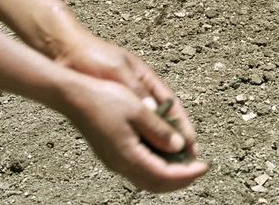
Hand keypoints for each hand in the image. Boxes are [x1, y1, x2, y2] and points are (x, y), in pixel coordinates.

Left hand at [54, 31, 197, 150]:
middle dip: (176, 141)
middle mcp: (141, 93)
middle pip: (165, 121)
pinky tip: (141, 156)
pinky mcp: (113, 109)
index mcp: (147, 80)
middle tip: (185, 162)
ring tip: (166, 165)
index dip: (183, 127)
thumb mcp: (118, 71)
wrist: (66, 51)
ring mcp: (127, 102)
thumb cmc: (92, 56)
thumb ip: (137, 91)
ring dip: (159, 144)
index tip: (192, 144)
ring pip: (149, 127)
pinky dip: (140, 143)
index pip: (173, 106)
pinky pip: (132, 130)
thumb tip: (153, 110)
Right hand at [62, 74, 207, 192]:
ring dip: (169, 175)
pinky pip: (138, 169)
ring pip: (146, 179)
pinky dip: (156, 167)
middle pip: (156, 183)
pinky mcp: (111, 153)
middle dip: (181, 179)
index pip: (165, 175)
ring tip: (186, 163)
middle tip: (199, 168)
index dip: (187, 173)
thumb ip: (160, 130)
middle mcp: (120, 163)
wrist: (73, 96)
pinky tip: (165, 155)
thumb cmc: (103, 99)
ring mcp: (114, 160)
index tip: (204, 165)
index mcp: (128, 155)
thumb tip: (179, 146)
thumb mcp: (139, 110)